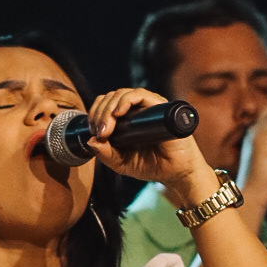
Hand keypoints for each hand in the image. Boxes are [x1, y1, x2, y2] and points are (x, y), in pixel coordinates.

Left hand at [85, 88, 217, 195]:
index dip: (95, 114)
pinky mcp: (160, 106)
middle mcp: (136, 109)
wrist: (176, 172)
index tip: (92, 131)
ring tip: (107, 127)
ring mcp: (148, 106)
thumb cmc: (152, 165)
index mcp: (126, 119)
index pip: (105, 105)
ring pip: (122, 94)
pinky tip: (119, 113)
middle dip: (99, 113)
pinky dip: (126, 100)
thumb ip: (105, 154)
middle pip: (110, 98)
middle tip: (99, 131)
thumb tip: (89, 141)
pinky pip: (140, 94)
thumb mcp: (121, 163)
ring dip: (109, 108)